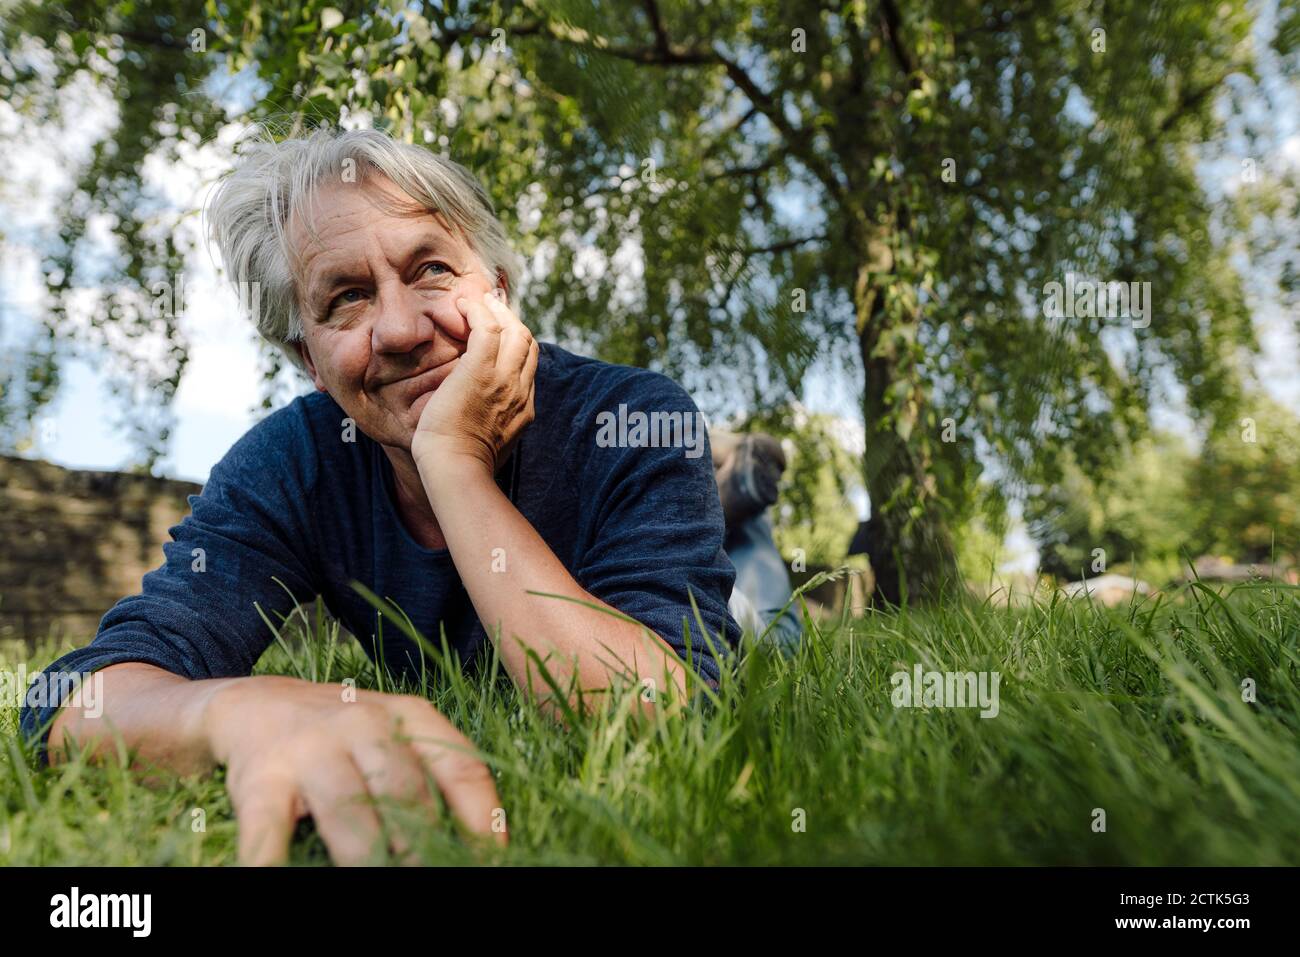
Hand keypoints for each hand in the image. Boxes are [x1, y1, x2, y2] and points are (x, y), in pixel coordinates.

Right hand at [203, 675, 504, 864]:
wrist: (251, 704)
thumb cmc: (342, 736)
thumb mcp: (394, 737)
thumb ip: (431, 775)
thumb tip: (481, 840)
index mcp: (407, 715)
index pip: (459, 767)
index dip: (481, 816)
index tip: (494, 856)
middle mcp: (362, 723)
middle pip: (405, 790)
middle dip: (423, 841)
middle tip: (430, 870)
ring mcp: (310, 749)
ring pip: (348, 809)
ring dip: (367, 855)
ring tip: (377, 877)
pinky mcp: (261, 779)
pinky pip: (269, 831)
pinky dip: (272, 862)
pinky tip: (276, 875)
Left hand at [411, 290, 537, 476]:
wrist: (455, 469)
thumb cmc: (459, 465)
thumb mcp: (487, 444)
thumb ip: (490, 426)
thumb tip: (476, 420)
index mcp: (523, 409)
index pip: (527, 365)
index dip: (516, 344)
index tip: (498, 332)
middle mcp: (520, 391)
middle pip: (527, 342)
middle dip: (511, 320)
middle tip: (490, 307)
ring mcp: (504, 379)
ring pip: (514, 330)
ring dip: (495, 310)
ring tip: (476, 300)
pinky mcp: (481, 370)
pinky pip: (487, 327)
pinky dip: (477, 311)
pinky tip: (462, 304)